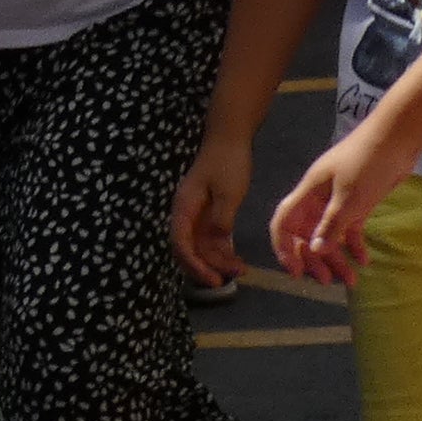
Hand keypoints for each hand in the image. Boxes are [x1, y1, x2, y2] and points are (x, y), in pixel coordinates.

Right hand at [170, 137, 248, 291]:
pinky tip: (236, 260)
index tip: (213, 278)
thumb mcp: (229, 192)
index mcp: (184, 207)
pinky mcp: (208, 213)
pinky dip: (222, 251)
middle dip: (204, 267)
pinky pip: (211, 239)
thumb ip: (222, 220)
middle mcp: (186, 214)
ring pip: (200, 246)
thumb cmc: (227, 162)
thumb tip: (218, 242)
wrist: (230, 139)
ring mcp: (197, 214)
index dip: (194, 264)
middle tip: (224, 281)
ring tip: (240, 271)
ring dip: (216, 261)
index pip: (181, 243)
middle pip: (187, 249)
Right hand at [268, 135, 395, 286]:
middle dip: (315, 259)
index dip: (284, 247)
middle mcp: (319, 198)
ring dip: (336, 257)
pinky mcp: (358, 201)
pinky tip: (364, 261)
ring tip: (351, 280)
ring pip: (330, 234)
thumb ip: (331, 226)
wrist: (397, 137)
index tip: (296, 271)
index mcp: (309, 192)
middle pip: (307, 233)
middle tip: (328, 281)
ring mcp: (338, 199)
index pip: (284, 221)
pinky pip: (350, 228)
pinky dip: (354, 245)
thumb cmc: (368, 163)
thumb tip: (313, 251)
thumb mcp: (349, 198)